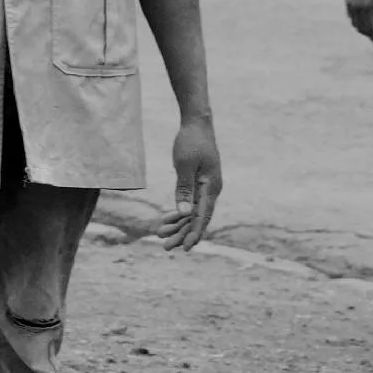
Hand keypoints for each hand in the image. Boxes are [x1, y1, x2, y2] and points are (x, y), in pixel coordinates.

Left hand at [155, 116, 222, 251]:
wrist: (197, 124)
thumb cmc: (190, 142)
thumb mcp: (184, 165)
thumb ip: (184, 189)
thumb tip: (184, 213)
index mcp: (211, 187)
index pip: (202, 216)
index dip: (193, 234)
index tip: (185, 248)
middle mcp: (211, 190)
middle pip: (197, 219)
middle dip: (181, 234)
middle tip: (165, 247)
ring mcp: (206, 187)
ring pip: (193, 213)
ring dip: (178, 225)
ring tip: (161, 235)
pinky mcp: (200, 184)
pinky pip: (190, 203)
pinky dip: (179, 213)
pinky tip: (167, 220)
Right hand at [345, 0, 372, 42]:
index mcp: (367, 6)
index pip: (369, 28)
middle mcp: (356, 6)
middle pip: (360, 28)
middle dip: (369, 34)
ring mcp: (350, 3)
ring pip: (354, 23)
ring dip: (363, 28)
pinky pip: (351, 15)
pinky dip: (357, 20)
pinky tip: (366, 18)